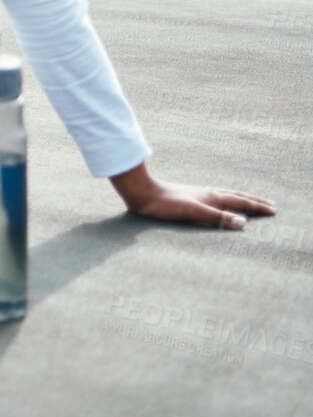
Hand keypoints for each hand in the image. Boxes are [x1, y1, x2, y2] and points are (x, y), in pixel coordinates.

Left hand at [110, 162, 276, 229]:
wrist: (141, 193)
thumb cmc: (165, 205)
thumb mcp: (192, 212)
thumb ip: (217, 217)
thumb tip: (243, 223)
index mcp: (212, 197)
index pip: (241, 202)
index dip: (258, 207)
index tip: (274, 210)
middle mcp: (208, 193)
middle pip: (236, 196)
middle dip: (254, 201)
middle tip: (270, 204)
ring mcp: (198, 194)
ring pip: (226, 196)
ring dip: (241, 199)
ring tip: (249, 202)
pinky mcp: (188, 198)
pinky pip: (214, 198)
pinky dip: (225, 201)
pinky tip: (218, 203)